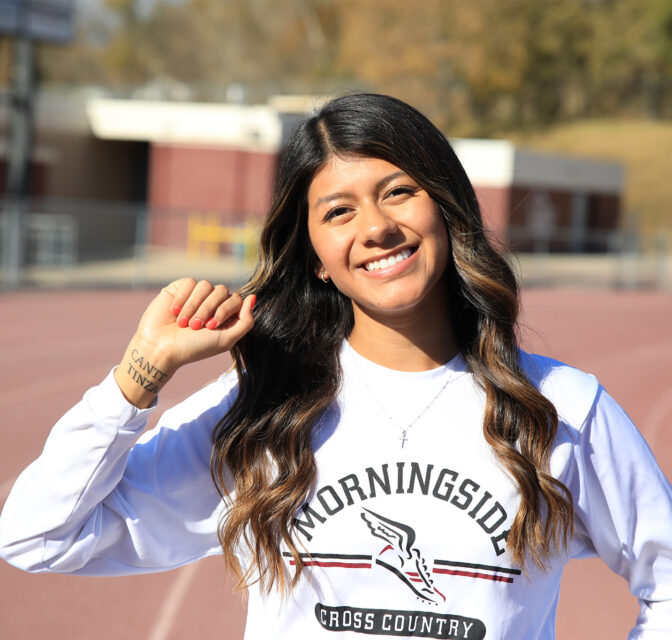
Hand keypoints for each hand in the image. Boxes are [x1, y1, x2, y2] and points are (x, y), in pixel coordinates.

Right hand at [114, 278, 254, 406]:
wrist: (160, 348)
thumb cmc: (194, 348)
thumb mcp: (226, 340)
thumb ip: (245, 321)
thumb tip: (253, 297)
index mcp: (225, 315)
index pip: (236, 299)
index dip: (225, 310)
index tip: (211, 327)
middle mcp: (212, 303)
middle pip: (222, 290)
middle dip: (209, 309)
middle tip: (195, 326)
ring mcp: (196, 295)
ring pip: (206, 285)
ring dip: (194, 306)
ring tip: (183, 323)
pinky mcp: (180, 288)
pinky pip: (190, 282)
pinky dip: (183, 299)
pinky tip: (174, 312)